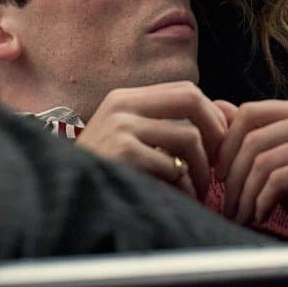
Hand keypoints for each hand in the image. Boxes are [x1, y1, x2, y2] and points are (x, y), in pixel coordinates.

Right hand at [75, 81, 225, 198]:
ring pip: (188, 138)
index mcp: (123, 99)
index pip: (185, 90)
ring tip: (198, 191)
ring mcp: (120, 127)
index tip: (219, 143)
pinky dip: (183, 188)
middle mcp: (121, 105)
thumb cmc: (104, 176)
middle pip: (191, 99)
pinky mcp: (123, 153)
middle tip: (219, 162)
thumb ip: (162, 126)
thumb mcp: (127, 139)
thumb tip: (220, 116)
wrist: (67, 197)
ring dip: (202, 170)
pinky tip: (175, 198)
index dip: (212, 114)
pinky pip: (173, 167)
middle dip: (215, 131)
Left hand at [215, 100, 287, 236]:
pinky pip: (279, 179)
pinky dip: (262, 201)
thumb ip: (255, 136)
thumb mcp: (282, 164)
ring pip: (263, 160)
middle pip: (253, 137)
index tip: (218, 174)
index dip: (226, 143)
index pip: (250, 112)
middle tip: (227, 204)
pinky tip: (260, 217)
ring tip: (241, 215)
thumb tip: (215, 106)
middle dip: (232, 175)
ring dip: (245, 194)